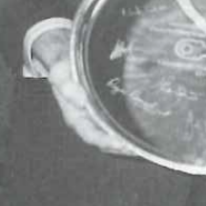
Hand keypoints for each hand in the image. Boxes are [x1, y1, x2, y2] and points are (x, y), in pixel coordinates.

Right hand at [32, 27, 136, 156]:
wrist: (68, 58)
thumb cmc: (64, 66)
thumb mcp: (59, 73)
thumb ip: (67, 87)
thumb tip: (82, 100)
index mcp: (75, 116)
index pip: (91, 135)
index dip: (105, 142)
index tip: (120, 144)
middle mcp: (89, 120)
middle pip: (106, 140)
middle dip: (121, 146)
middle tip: (137, 147)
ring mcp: (99, 115)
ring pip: (114, 134)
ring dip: (128, 140)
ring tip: (144, 143)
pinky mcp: (110, 107)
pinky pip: (120, 121)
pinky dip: (131, 127)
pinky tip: (146, 127)